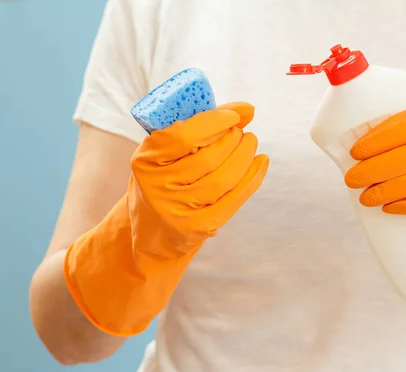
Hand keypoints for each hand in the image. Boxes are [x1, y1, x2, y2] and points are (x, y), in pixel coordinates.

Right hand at [130, 102, 268, 252]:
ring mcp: (177, 210)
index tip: (233, 116)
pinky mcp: (198, 226)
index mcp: (145, 160)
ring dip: (244, 156)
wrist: (153, 228)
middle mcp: (157, 187)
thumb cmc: (164, 178)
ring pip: (223, 179)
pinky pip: (233, 199)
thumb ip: (201, 124)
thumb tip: (248, 110)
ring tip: (250, 143)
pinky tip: (260, 162)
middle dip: (233, 140)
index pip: (183, 136)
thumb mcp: (166, 150)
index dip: (214, 122)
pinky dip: (252, 178)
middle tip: (242, 132)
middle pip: (207, 159)